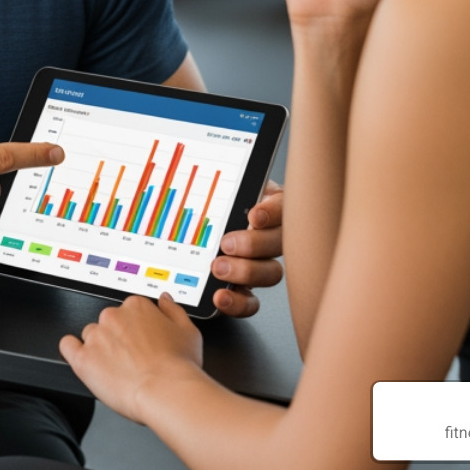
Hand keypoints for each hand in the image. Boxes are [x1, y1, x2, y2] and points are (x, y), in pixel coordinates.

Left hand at [61, 293, 201, 422]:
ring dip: (99, 348)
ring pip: (90, 336)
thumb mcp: (188, 330)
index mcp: (136, 306)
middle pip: (108, 322)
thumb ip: (172, 310)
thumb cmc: (179, 367)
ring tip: (116, 368)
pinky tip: (85, 360)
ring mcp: (96, 336)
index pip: (128, 311)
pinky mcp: (83, 358)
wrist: (167, 391)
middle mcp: (113, 316)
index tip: (140, 342)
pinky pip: (68, 346)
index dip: (135, 329)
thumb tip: (164, 299)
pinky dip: (73, 351)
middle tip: (131, 358)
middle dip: (117, 338)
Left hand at [209, 179, 282, 316]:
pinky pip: (251, 301)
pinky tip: (220, 297)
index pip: (284, 206)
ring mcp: (261, 263)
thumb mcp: (220, 184)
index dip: (273, 212)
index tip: (255, 215)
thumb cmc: (207, 200)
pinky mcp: (245, 288)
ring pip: (270, 273)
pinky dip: (237, 302)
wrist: (185, 231)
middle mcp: (271, 235)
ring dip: (246, 272)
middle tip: (228, 243)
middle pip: (279, 243)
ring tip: (218, 268)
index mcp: (268, 205)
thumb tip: (213, 166)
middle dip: (254, 244)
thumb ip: (225, 185)